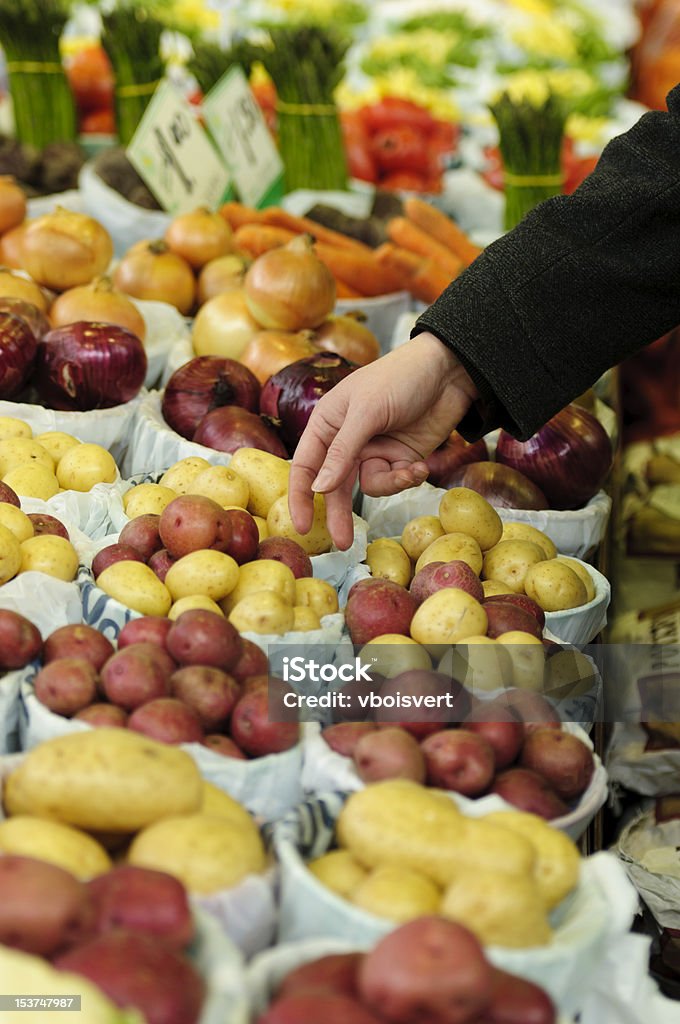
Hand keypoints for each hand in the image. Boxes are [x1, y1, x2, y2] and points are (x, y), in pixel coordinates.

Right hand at [288, 332, 478, 548]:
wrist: (448, 370)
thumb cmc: (400, 378)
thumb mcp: (366, 412)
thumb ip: (342, 452)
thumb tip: (319, 489)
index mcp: (327, 423)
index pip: (306, 465)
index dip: (301, 496)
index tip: (302, 525)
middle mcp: (346, 440)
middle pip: (336, 486)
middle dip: (341, 514)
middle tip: (342, 544)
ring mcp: (374, 450)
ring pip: (370, 486)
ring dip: (390, 484)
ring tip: (410, 471)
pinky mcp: (399, 458)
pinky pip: (394, 481)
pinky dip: (408, 477)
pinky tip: (422, 464)